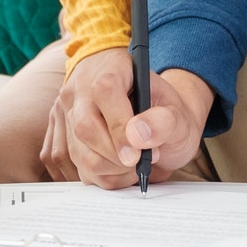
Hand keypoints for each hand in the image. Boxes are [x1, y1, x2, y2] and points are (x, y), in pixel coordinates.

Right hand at [63, 61, 213, 188]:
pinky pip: (81, 170)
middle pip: (85, 127)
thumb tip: (138, 135)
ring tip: (136, 162)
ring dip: (113, 170)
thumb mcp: (177, 111)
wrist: (157, 119)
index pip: (105, 91)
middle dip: (117, 155)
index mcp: (113, 68)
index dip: (119, 126)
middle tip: (142, 160)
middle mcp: (84, 88)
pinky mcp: (69, 141)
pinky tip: (123, 168)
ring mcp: (71, 115)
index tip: (137, 153)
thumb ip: (164, 120)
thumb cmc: (165, 112)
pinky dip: (106, 177)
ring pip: (81, 154)